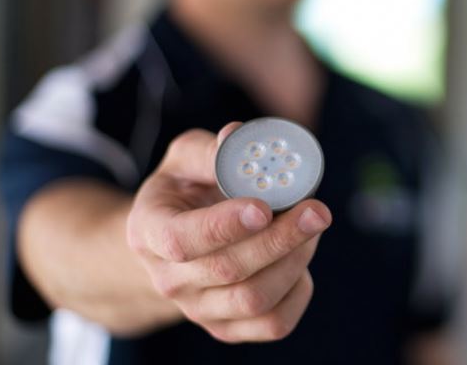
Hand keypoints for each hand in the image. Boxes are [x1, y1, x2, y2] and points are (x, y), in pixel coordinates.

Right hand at [126, 122, 331, 342]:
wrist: (173, 244)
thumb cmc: (184, 191)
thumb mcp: (185, 160)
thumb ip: (211, 150)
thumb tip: (236, 137)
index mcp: (150, 232)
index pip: (182, 240)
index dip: (224, 226)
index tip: (264, 207)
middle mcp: (169, 279)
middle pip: (229, 269)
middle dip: (280, 239)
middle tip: (316, 210)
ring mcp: (198, 309)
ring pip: (255, 299)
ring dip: (295, 260)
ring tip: (310, 226)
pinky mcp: (228, 328)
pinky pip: (274, 324)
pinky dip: (299, 291)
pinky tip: (300, 257)